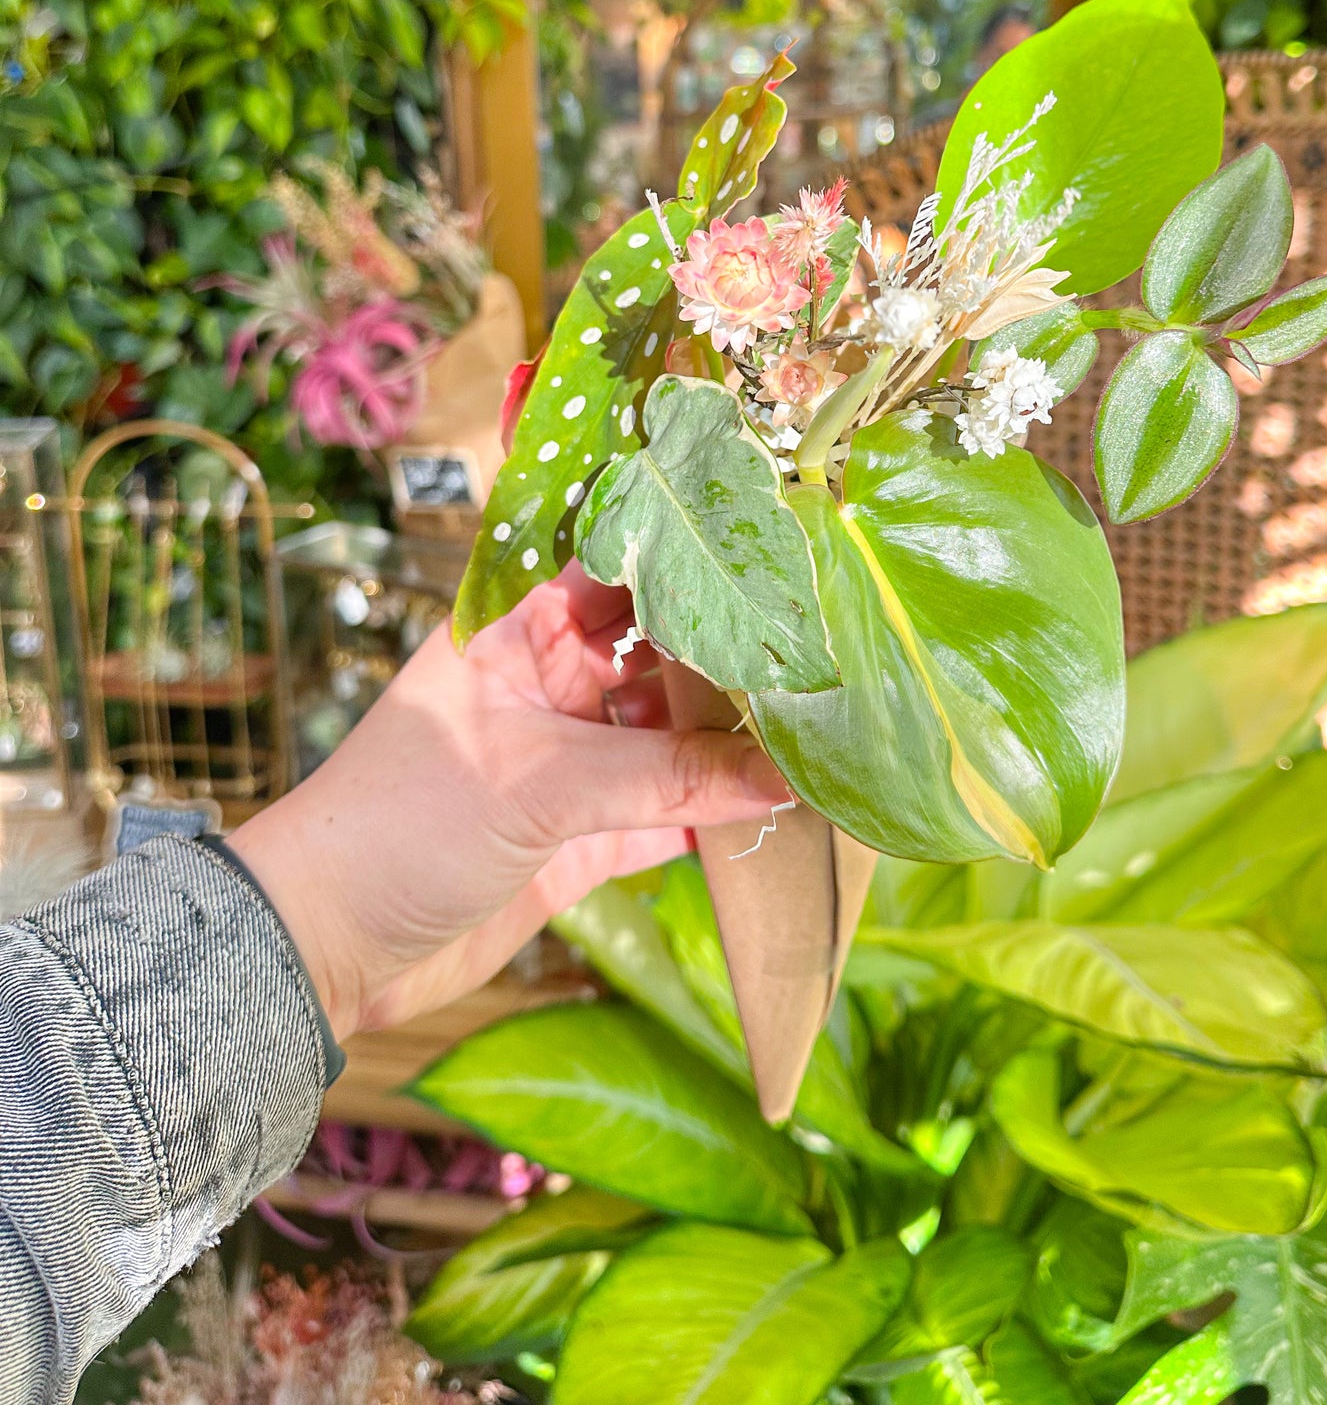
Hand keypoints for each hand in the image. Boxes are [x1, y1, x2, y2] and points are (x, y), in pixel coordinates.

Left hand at [228, 567, 784, 1040]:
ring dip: (733, 741)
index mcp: (515, 632)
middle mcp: (547, 685)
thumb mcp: (537, 784)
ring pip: (670, 737)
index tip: (775, 559)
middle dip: (730, 659)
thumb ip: (663, 777)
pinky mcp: (581, 839)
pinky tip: (780, 807)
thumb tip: (782, 774)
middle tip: (820, 655)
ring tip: (821, 730)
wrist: (324, 948)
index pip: (619, 572)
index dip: (691, 562)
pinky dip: (718, 812)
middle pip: (659, 655)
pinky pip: (668, 813)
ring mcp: (568, 763)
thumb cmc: (396, 827)